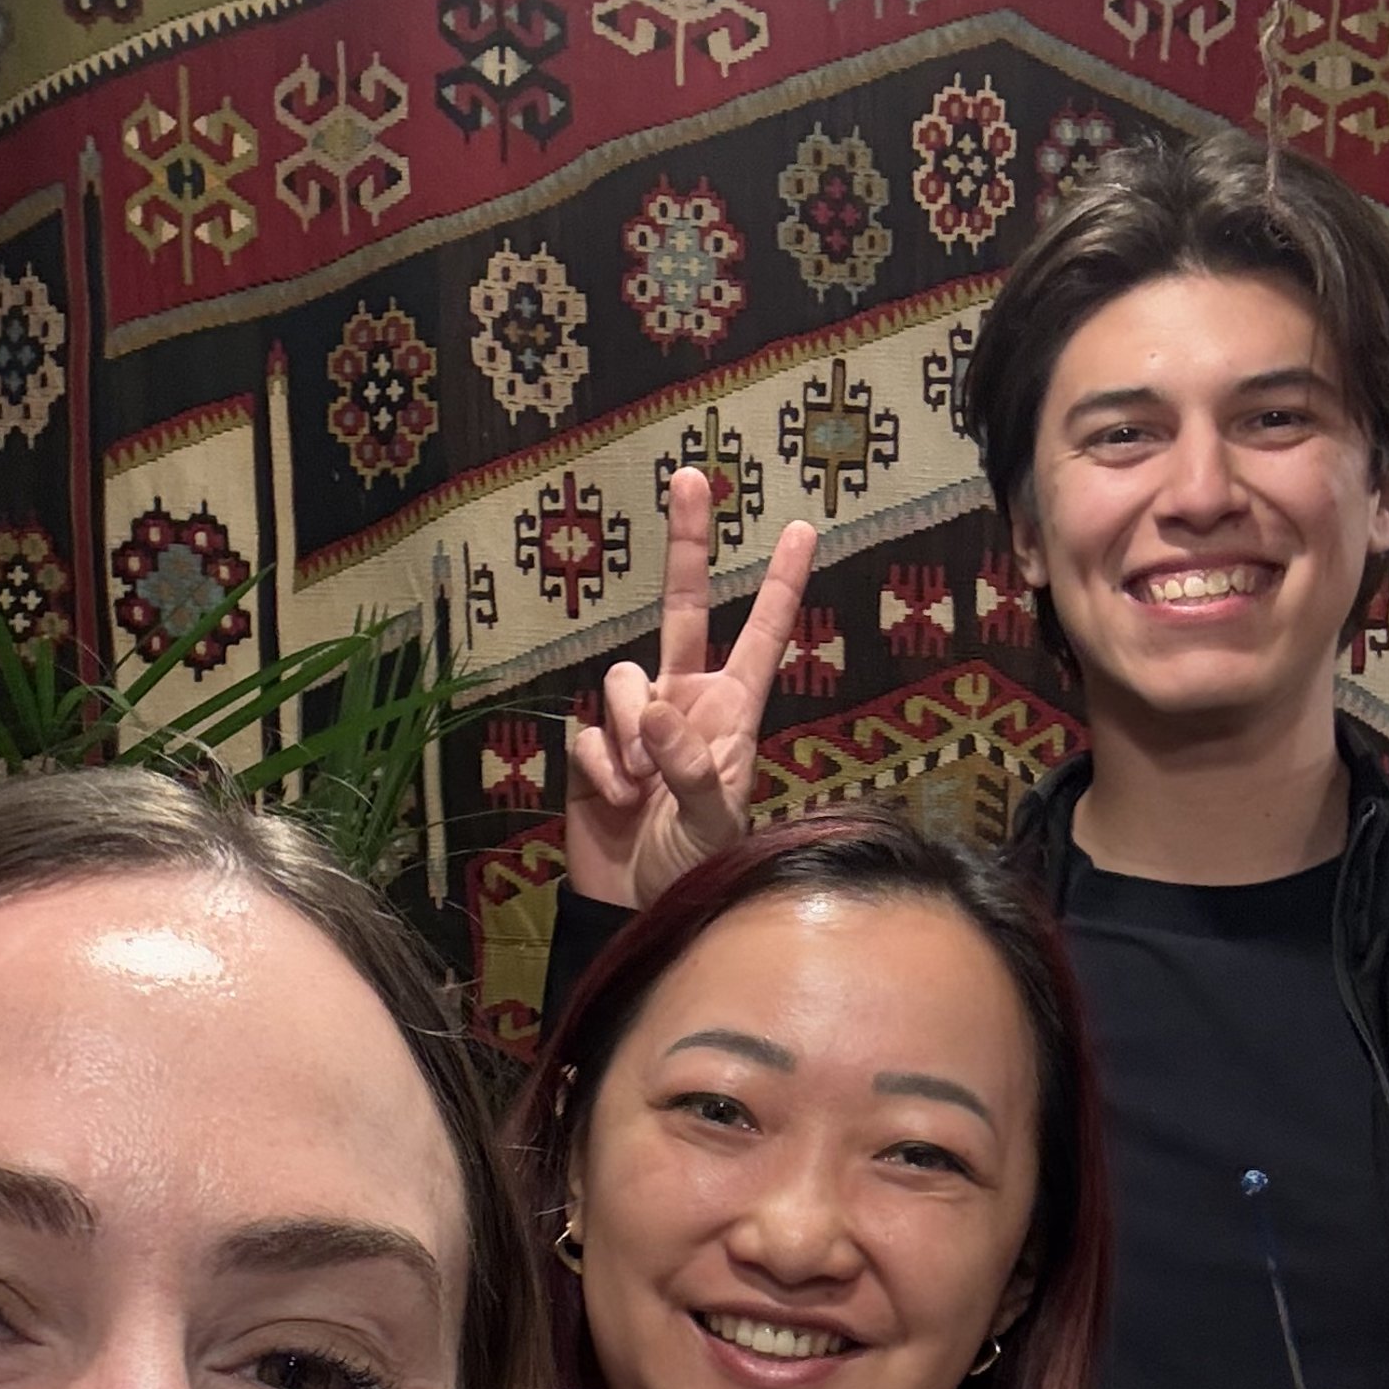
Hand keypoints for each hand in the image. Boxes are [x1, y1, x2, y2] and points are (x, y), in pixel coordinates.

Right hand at [565, 468, 817, 905]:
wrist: (638, 912)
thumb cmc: (697, 871)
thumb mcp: (712, 824)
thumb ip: (690, 767)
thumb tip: (657, 711)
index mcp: (732, 714)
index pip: (759, 637)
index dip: (778, 584)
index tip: (801, 527)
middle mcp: (685, 703)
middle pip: (681, 609)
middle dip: (686, 542)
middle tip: (692, 476)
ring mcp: (636, 722)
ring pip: (621, 681)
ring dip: (630, 732)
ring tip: (642, 788)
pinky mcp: (592, 748)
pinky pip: (587, 732)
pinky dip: (601, 768)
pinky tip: (617, 802)